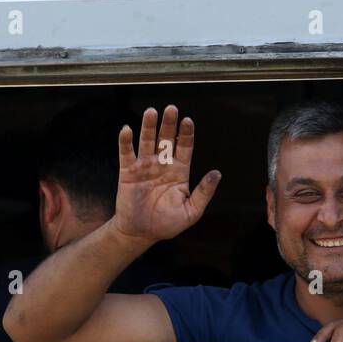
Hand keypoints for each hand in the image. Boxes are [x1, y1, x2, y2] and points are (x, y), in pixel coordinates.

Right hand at [111, 105, 221, 244]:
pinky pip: (126, 153)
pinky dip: (126, 141)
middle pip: (166, 138)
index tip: (188, 121)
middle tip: (171, 109)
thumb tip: (216, 174)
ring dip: (148, 126)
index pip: (185, 146)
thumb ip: (204, 193)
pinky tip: (127, 130)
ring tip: (151, 112)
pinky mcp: (128, 172)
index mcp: (179, 171)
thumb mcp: (191, 212)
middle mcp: (162, 164)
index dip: (186, 133)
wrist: (141, 233)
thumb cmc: (166, 224)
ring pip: (147, 141)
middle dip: (169, 123)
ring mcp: (145, 166)